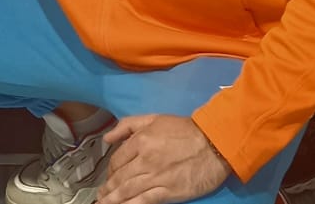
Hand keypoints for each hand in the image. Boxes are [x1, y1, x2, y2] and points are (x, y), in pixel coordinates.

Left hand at [98, 115, 228, 203]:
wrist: (212, 144)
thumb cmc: (184, 130)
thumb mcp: (154, 118)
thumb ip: (128, 125)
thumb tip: (108, 137)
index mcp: (140, 141)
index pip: (117, 159)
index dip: (110, 169)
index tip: (109, 175)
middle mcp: (145, 160)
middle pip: (120, 177)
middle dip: (108, 188)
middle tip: (101, 195)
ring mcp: (156, 177)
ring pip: (128, 191)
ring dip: (113, 199)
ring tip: (104, 203)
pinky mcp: (168, 192)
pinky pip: (144, 201)